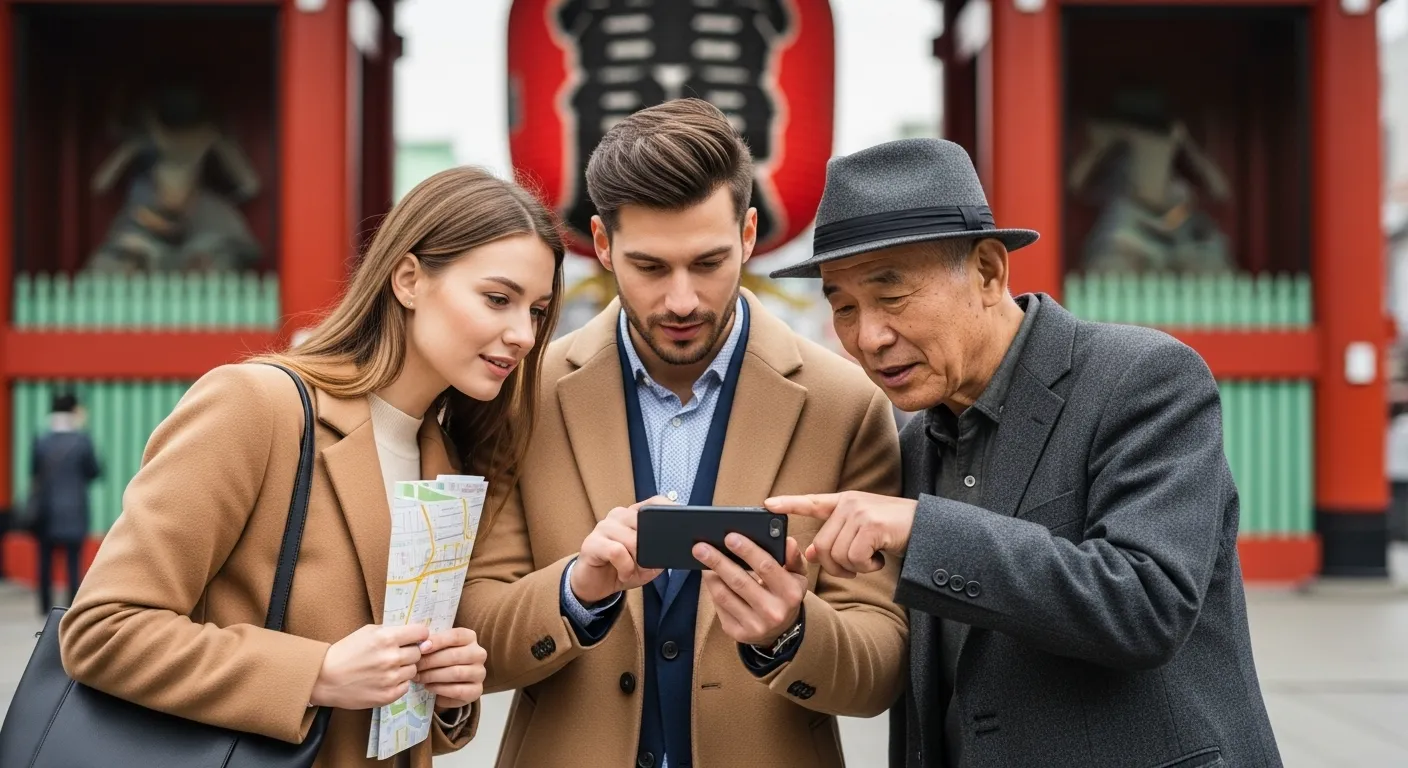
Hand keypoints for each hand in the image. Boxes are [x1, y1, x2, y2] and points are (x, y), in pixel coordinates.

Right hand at [310, 623, 428, 709]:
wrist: (325, 678)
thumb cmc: (345, 652)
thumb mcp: (368, 632)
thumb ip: (392, 631)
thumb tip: (417, 635)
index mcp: (387, 638)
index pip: (421, 632)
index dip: (419, 635)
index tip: (415, 638)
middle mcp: (391, 657)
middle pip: (418, 653)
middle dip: (409, 652)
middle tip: (394, 655)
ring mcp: (391, 678)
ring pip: (413, 670)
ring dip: (404, 668)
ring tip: (386, 668)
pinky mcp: (388, 695)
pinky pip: (405, 686)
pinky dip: (398, 683)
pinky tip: (384, 680)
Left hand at [414, 627, 487, 711]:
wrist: (448, 683)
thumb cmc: (440, 660)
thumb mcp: (436, 648)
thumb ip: (430, 644)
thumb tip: (419, 646)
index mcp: (470, 638)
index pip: (456, 636)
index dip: (438, 641)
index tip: (421, 648)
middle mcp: (479, 654)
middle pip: (454, 656)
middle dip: (431, 662)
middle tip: (415, 667)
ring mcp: (480, 673)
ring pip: (456, 673)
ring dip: (433, 676)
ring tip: (419, 678)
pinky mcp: (476, 691)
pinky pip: (457, 690)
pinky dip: (440, 689)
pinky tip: (428, 687)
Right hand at [570, 496, 670, 603]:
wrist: (595, 585)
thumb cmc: (623, 568)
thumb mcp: (649, 562)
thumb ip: (661, 551)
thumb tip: (674, 546)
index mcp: (634, 515)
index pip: (655, 502)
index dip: (670, 510)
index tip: (683, 525)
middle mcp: (619, 515)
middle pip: (645, 524)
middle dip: (651, 549)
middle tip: (645, 565)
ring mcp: (603, 527)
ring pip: (633, 540)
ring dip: (637, 562)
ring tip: (631, 571)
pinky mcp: (591, 542)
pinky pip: (617, 552)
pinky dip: (625, 567)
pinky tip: (622, 573)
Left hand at [697, 534, 807, 646]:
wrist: (780, 629)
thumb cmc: (785, 594)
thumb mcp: (797, 575)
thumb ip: (793, 558)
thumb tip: (788, 541)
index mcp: (790, 593)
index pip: (766, 567)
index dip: (747, 550)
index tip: (730, 537)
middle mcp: (773, 612)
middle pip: (739, 581)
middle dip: (718, 561)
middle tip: (701, 547)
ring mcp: (754, 625)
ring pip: (725, 595)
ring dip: (710, 575)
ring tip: (701, 558)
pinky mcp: (738, 633)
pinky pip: (719, 606)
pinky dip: (712, 588)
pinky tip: (708, 576)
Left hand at [765, 491, 917, 578]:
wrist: (929, 530)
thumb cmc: (895, 533)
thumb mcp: (863, 532)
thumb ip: (837, 538)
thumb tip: (809, 553)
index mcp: (845, 502)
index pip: (811, 501)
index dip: (789, 503)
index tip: (766, 505)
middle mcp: (849, 504)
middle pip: (821, 546)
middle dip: (835, 566)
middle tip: (857, 567)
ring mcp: (860, 513)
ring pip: (836, 555)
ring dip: (854, 567)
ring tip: (872, 559)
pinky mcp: (871, 526)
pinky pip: (854, 558)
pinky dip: (867, 566)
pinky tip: (880, 558)